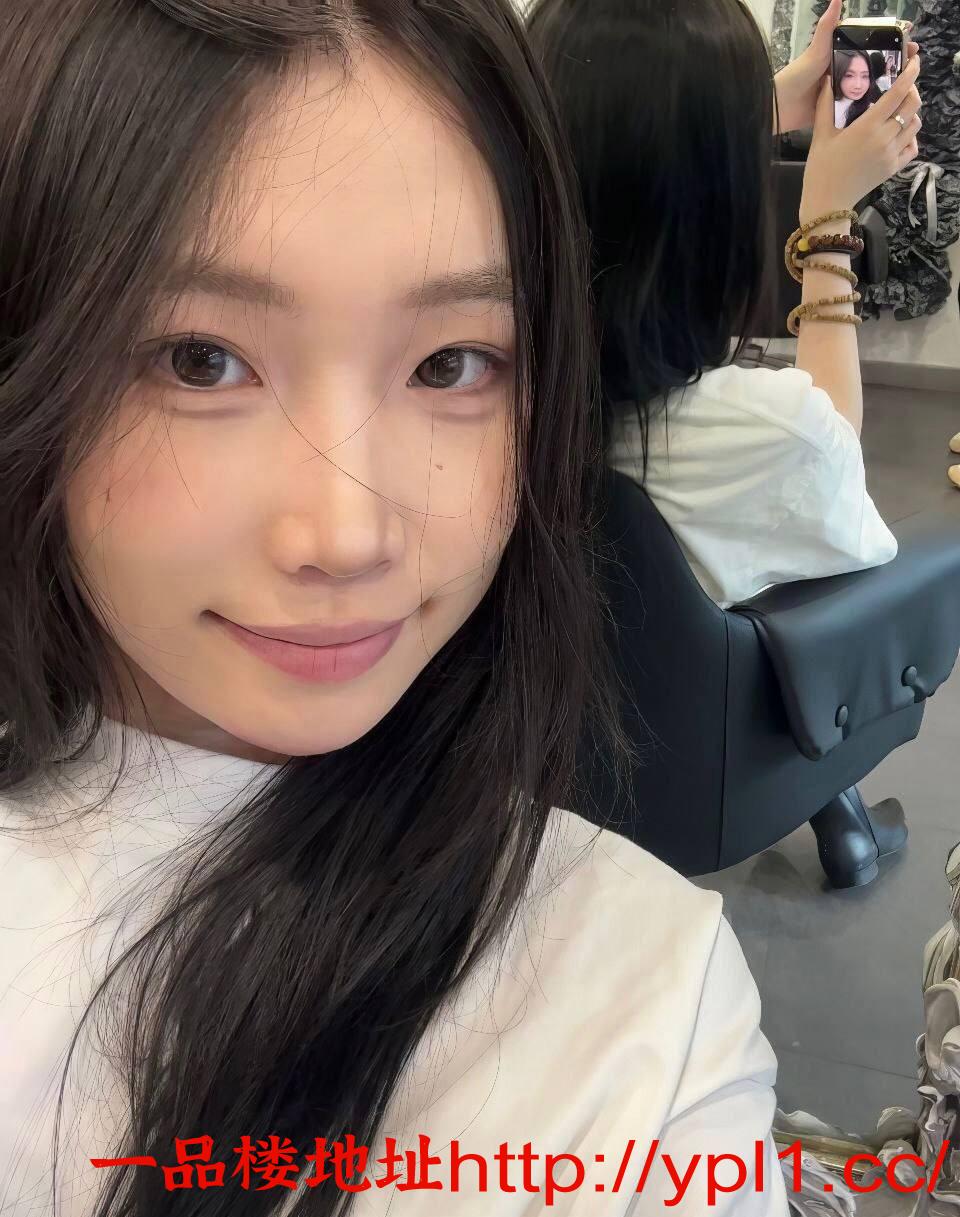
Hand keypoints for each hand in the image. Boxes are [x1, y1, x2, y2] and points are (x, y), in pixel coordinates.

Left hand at [773, 0, 917, 133]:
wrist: (780, 107)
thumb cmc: (797, 75)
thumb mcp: (816, 49)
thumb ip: (827, 26)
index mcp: (841, 57)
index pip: (871, 46)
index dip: (891, 43)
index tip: (909, 40)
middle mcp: (844, 74)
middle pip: (875, 66)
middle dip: (895, 64)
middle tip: (913, 62)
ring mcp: (843, 93)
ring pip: (871, 88)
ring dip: (888, 86)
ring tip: (908, 84)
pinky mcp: (839, 112)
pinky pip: (859, 109)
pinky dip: (873, 108)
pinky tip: (888, 108)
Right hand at [799, 53, 920, 222]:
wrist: (827, 202)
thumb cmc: (821, 169)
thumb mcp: (820, 135)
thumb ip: (825, 105)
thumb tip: (827, 79)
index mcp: (868, 126)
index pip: (898, 93)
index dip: (910, 74)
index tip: (913, 63)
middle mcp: (885, 138)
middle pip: (912, 106)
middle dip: (912, 91)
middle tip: (902, 87)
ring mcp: (892, 154)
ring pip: (915, 125)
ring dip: (911, 113)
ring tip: (898, 110)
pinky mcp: (893, 168)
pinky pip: (912, 147)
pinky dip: (910, 137)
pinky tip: (899, 134)